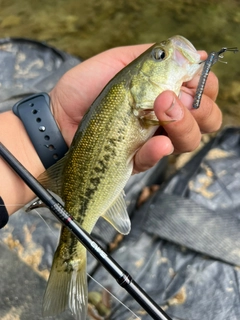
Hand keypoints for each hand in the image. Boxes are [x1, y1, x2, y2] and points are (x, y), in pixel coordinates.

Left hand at [50, 45, 221, 173]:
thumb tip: (196, 54)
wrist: (59, 118)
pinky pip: (159, 157)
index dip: (203, 86)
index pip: (202, 91)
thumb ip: (155, 57)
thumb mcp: (120, 61)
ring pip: (190, 140)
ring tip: (160, 112)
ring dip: (183, 125)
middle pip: (206, 119)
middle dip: (199, 108)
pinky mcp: (138, 158)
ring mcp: (153, 139)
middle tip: (170, 99)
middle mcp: (164, 117)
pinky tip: (157, 142)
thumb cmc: (85, 89)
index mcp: (164, 92)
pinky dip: (160, 149)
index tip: (186, 79)